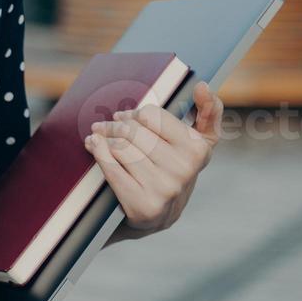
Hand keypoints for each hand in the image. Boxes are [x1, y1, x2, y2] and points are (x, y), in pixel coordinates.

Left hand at [84, 81, 223, 237]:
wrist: (161, 214)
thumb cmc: (175, 167)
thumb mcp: (198, 142)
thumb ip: (208, 112)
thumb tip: (204, 86)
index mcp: (198, 149)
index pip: (149, 115)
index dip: (133, 114)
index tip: (125, 115)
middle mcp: (184, 170)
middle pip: (132, 131)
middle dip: (113, 125)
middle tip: (103, 125)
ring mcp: (164, 189)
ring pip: (120, 147)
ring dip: (103, 138)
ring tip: (98, 136)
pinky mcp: (144, 205)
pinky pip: (111, 167)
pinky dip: (98, 152)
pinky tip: (93, 146)